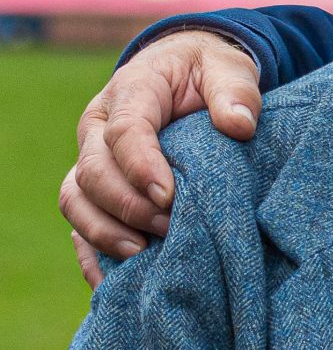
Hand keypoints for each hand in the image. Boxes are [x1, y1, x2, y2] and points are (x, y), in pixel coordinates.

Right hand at [61, 28, 261, 284]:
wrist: (187, 73)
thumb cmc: (208, 72)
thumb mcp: (228, 67)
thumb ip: (235, 91)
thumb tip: (240, 125)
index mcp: (130, 93)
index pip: (124, 131)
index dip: (141, 166)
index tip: (169, 197)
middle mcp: (99, 128)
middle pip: (92, 172)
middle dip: (127, 206)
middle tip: (169, 227)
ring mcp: (92, 159)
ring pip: (76, 200)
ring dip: (105, 231)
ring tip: (144, 254)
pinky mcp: (96, 188)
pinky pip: (80, 222)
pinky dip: (92, 252)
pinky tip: (117, 281)